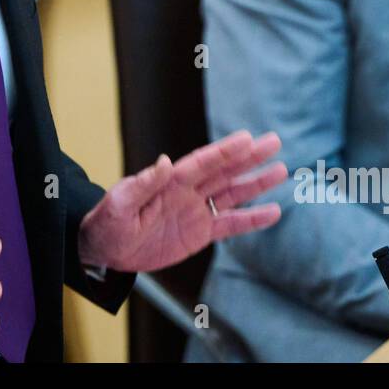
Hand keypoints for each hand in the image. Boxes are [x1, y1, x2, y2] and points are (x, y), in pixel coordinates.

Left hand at [77, 130, 286, 273]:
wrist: (107, 249)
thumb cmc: (108, 222)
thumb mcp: (120, 203)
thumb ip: (143, 184)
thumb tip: (165, 161)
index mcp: (170, 181)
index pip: (203, 162)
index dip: (225, 151)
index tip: (247, 138)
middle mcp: (187, 192)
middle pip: (224, 171)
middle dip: (249, 157)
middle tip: (274, 142)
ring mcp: (196, 211)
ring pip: (232, 193)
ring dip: (256, 183)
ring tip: (281, 171)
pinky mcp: (199, 233)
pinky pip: (230, 224)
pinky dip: (251, 219)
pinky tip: (272, 212)